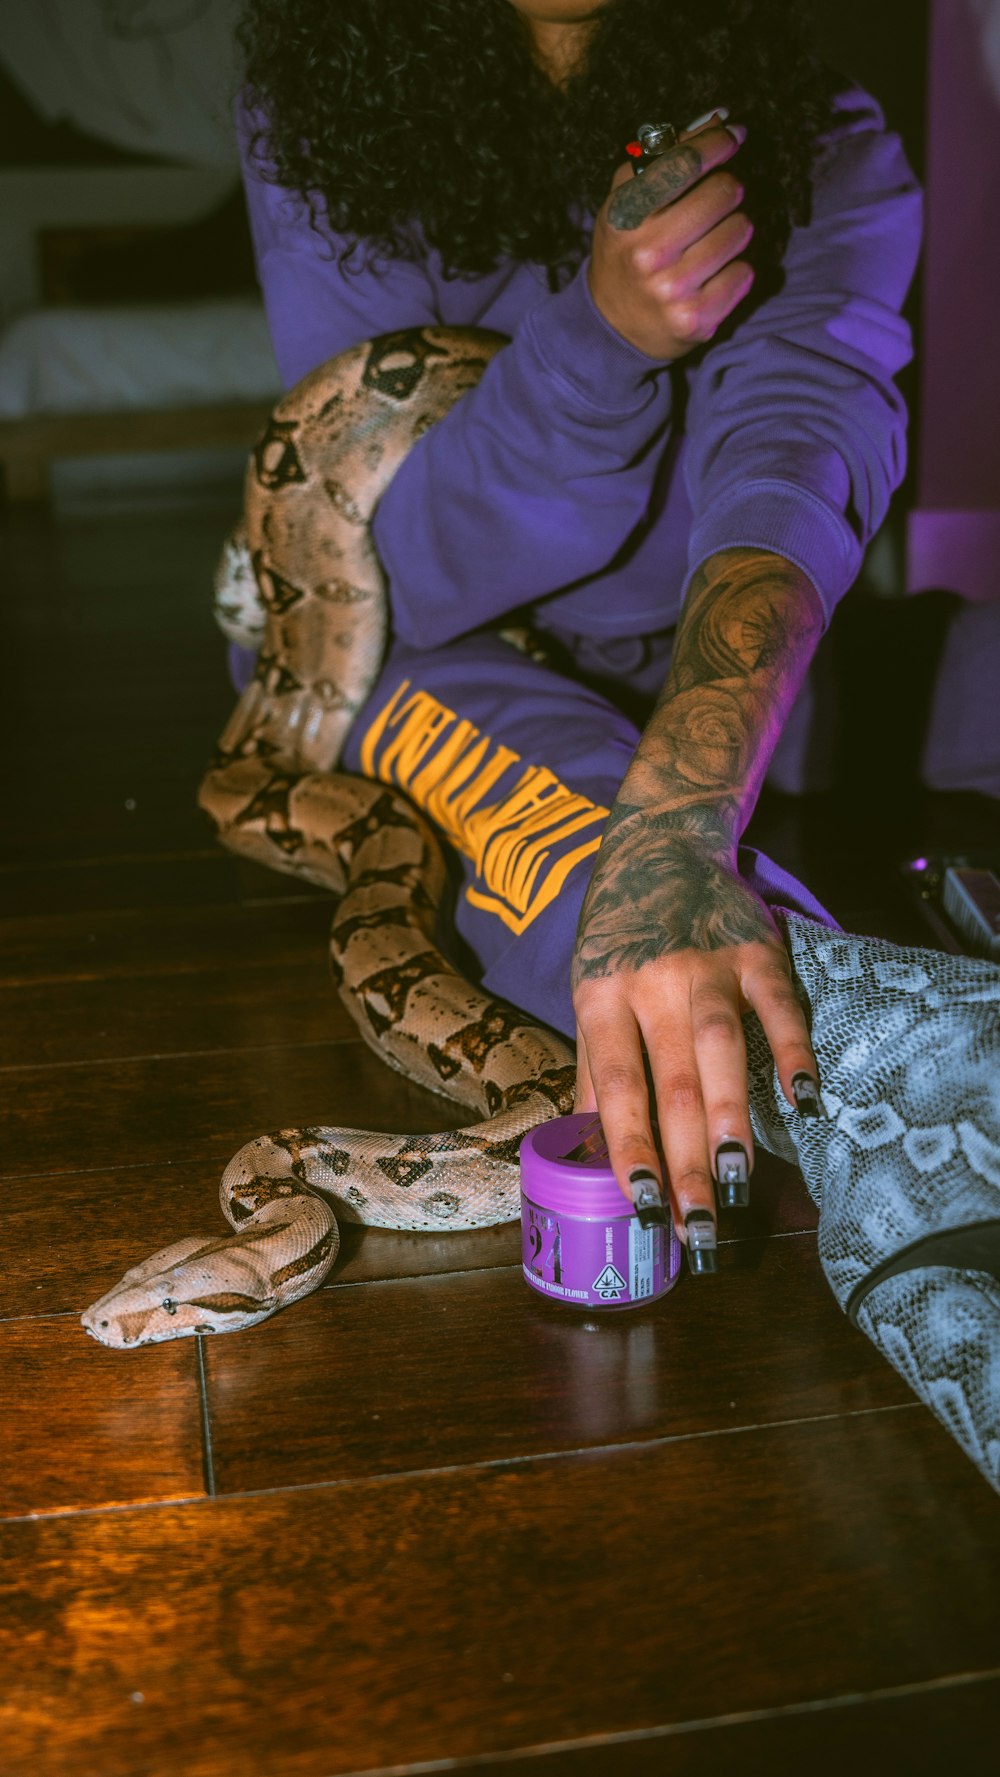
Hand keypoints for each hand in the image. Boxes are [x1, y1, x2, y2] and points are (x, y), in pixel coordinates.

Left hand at [571, 818, 820, 1263]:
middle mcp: (652, 983)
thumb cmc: (619, 937)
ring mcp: (707, 964)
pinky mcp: (758, 948)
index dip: (628, 1147)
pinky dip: (793, 1051)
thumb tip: (585, 1153)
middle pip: (670, 1083)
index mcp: (601, 999)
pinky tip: (805, 1100)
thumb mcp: (590, 994)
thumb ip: (592, 1070)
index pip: (615, 1086)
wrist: (659, 845)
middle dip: (685, 1162)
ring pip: (720, 1050)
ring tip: (738, 1181)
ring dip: (730, 1117)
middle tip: (702, 1228)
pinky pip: (779, 1006)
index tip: (642, 1207)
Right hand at [588, 111, 753, 360]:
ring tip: (713, 239)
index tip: (733, 138)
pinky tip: (715, 274)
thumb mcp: (627, 201)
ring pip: (741, 230)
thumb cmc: (626, 250)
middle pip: (724, 192)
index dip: (719, 142)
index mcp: (625, 215)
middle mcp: (647, 253)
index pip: (686, 162)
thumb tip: (721, 117)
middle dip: (728, 189)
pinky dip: (737, 269)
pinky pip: (745, 273)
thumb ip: (666, 156)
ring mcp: (673, 290)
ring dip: (735, 229)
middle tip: (718, 199)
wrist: (611, 326)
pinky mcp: (697, 319)